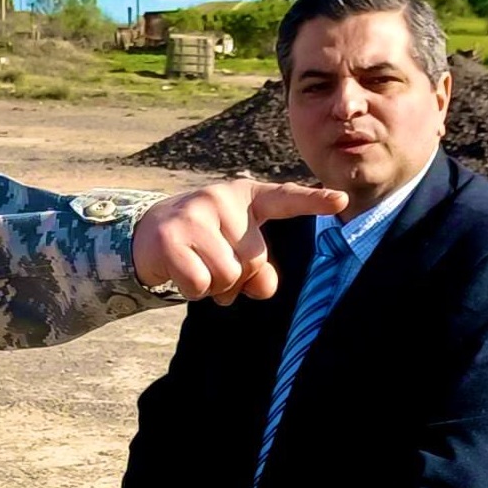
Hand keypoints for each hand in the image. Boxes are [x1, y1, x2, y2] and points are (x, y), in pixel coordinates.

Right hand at [133, 180, 346, 303]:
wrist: (145, 234)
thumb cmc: (202, 241)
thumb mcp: (234, 247)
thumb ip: (259, 267)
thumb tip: (264, 287)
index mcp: (244, 196)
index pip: (284, 198)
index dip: (313, 201)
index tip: (342, 200)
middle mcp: (220, 198)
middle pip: (254, 259)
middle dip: (238, 277)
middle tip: (216, 266)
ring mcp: (194, 215)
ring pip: (228, 275)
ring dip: (215, 286)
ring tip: (200, 269)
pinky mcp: (171, 238)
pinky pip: (200, 284)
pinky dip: (193, 290)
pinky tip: (180, 273)